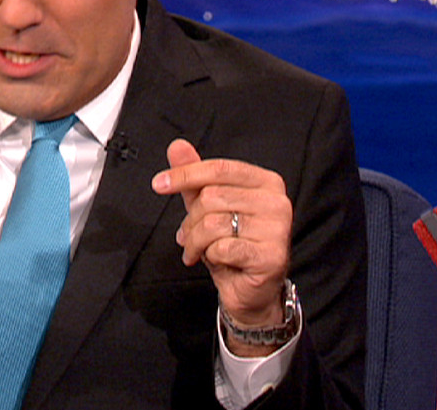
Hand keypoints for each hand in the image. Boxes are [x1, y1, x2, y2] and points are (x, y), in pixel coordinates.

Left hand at [152, 139, 292, 354]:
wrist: (250, 290)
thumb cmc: (232, 245)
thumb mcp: (209, 207)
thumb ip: (195, 176)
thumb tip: (177, 146)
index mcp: (266, 182)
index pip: (220, 169)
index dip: (186, 174)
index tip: (158, 184)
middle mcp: (277, 201)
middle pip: (212, 197)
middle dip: (190, 220)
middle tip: (187, 237)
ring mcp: (278, 229)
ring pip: (213, 223)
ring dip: (195, 241)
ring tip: (196, 251)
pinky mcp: (272, 256)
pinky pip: (223, 248)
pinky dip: (210, 256)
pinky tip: (217, 261)